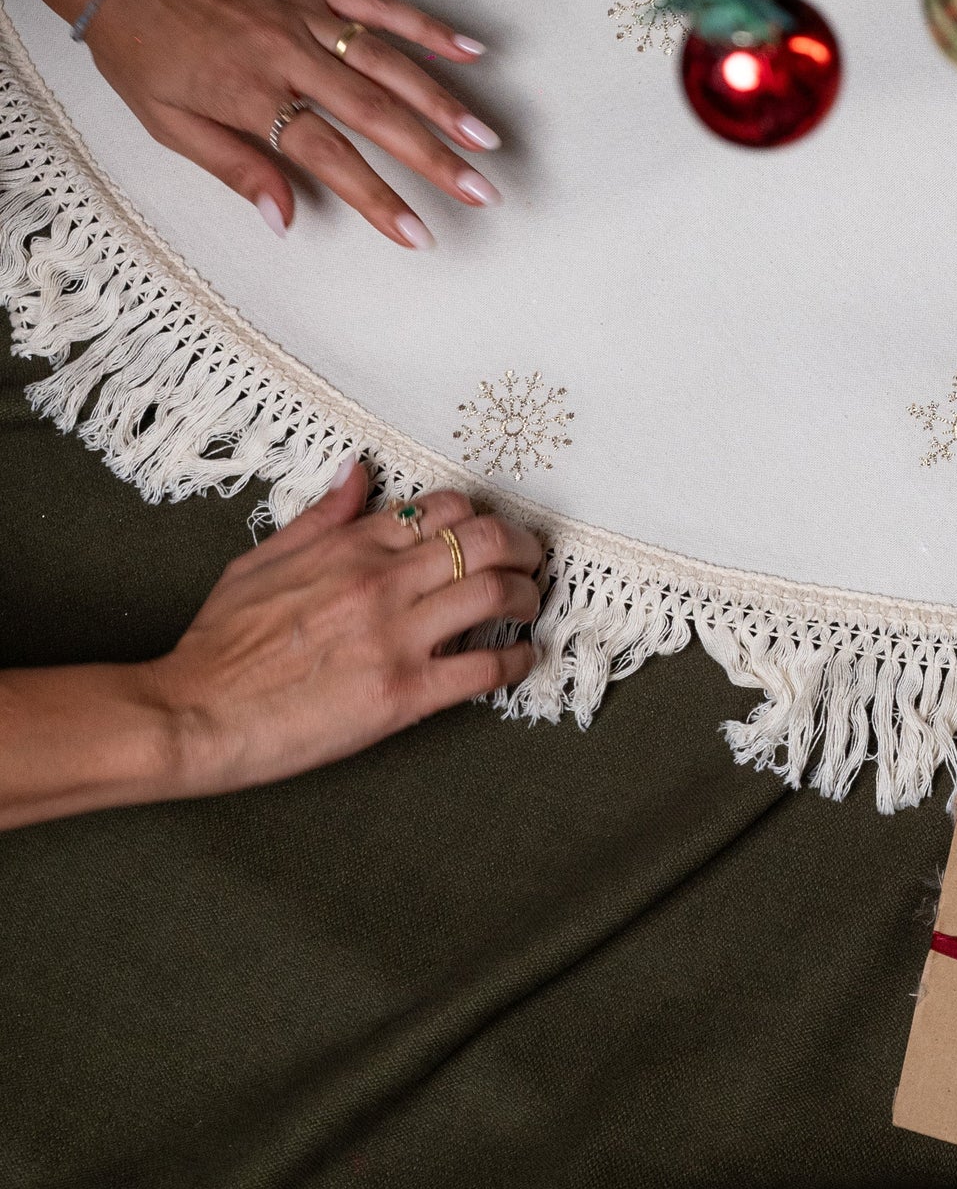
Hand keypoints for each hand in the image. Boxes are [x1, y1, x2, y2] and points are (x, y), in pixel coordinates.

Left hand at [88, 0, 503, 249]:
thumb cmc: (137, 46)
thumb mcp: (167, 123)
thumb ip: (234, 169)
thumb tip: (284, 219)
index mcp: (251, 95)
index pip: (330, 158)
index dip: (378, 200)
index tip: (417, 234)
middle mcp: (286, 54)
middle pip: (376, 114)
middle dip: (435, 158)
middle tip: (482, 191)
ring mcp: (303, 12)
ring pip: (388, 62)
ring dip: (443, 102)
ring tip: (485, 138)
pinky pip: (378, 3)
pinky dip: (426, 27)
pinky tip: (468, 50)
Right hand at [145, 464, 542, 795]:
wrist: (194, 714)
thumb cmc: (220, 645)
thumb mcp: (261, 561)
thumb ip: (321, 518)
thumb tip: (360, 473)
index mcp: (349, 548)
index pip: (443, 510)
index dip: (481, 517)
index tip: (490, 533)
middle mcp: (380, 583)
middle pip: (485, 543)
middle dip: (523, 547)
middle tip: (531, 562)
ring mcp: (395, 637)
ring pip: (496, 595)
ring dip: (526, 597)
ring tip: (528, 605)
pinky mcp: (403, 693)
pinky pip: (485, 668)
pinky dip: (516, 661)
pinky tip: (521, 659)